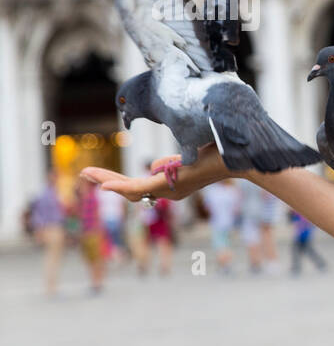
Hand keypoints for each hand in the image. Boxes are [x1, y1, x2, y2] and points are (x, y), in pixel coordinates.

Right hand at [79, 143, 231, 201]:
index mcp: (172, 186)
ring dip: (106, 182)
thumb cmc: (218, 153)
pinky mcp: (169, 185)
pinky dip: (119, 187)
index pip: (139, 187)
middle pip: (130, 190)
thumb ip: (170, 163)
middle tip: (85, 174)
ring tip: (87, 174)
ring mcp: (169, 190)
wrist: (237, 156)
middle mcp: (169, 192)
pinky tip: (104, 185)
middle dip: (106, 182)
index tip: (101, 177)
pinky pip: (139, 188)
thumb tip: (155, 166)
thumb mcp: (187, 156)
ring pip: (130, 189)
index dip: (118, 183)